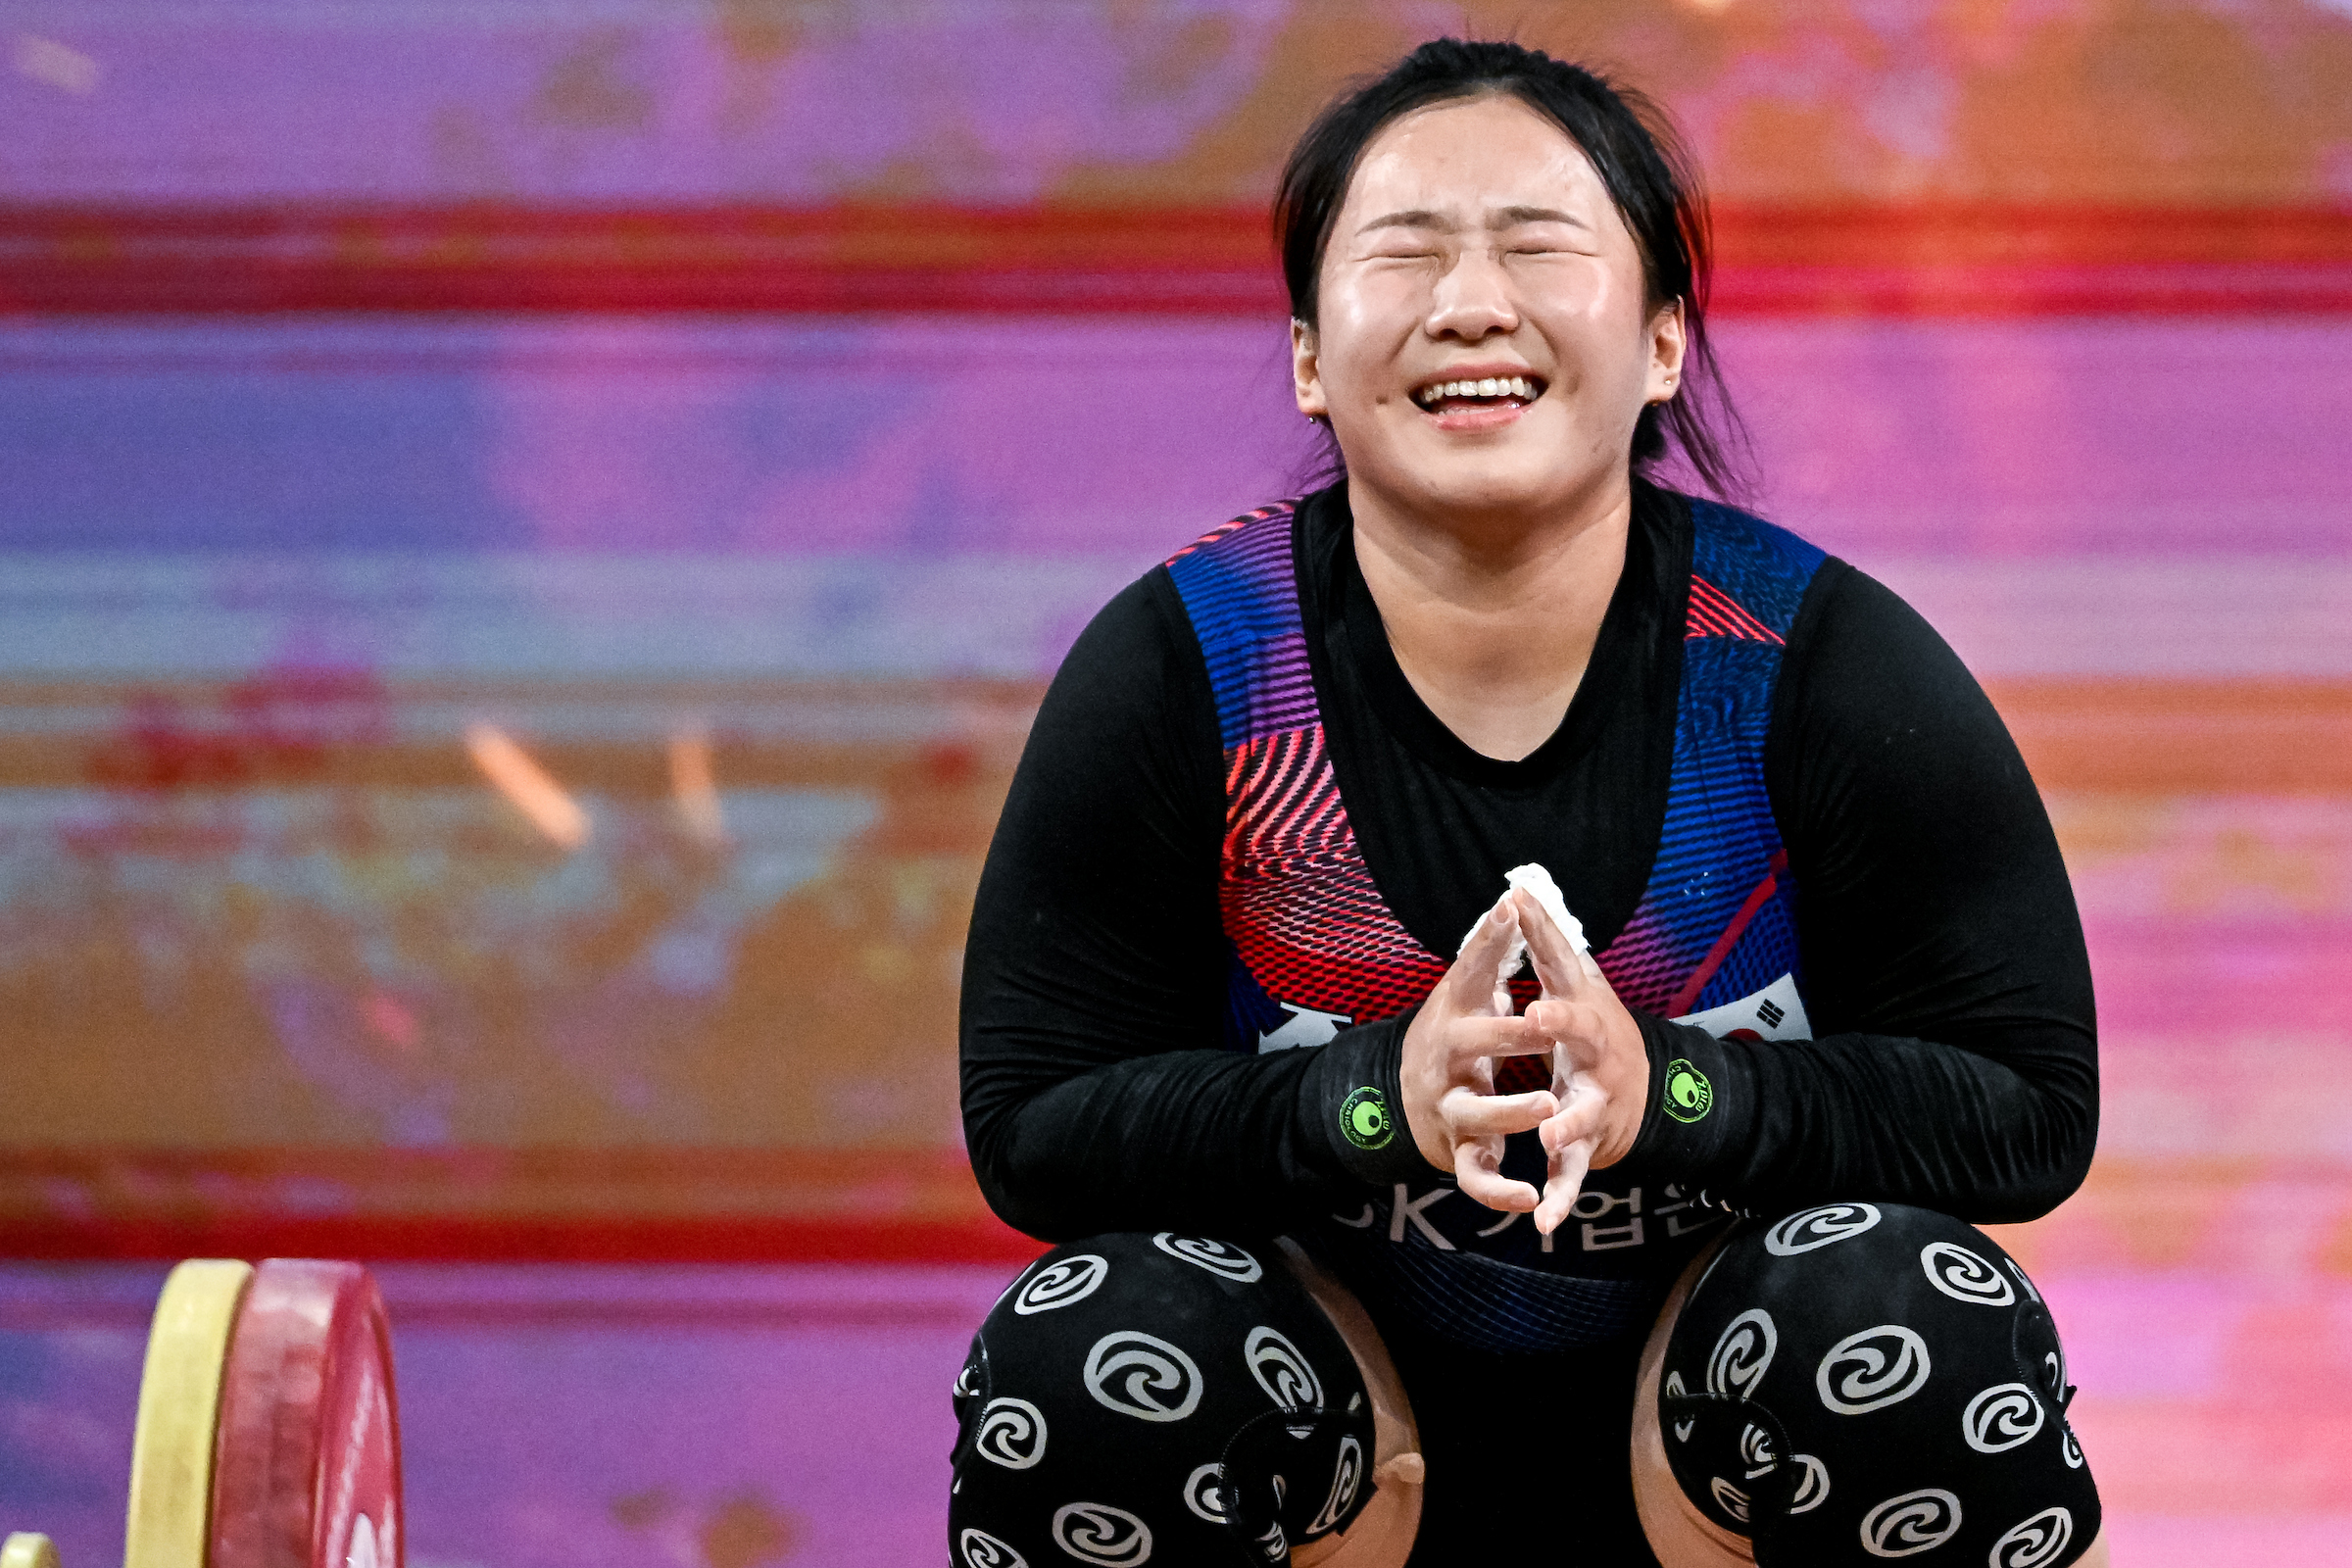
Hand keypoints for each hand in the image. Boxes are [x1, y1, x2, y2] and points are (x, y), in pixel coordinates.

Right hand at [1399, 895, 1563, 1212]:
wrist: (1406, 1101)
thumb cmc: (1450, 1038)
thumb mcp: (1463, 995)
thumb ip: (1488, 956)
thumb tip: (1516, 896)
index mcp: (1455, 1017)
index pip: (1468, 971)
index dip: (1488, 940)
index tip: (1513, 907)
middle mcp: (1447, 1062)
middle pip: (1470, 1045)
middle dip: (1504, 1034)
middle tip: (1540, 1022)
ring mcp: (1452, 1109)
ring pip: (1476, 1114)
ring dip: (1509, 1111)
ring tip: (1545, 1104)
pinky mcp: (1462, 1152)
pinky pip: (1477, 1177)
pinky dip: (1500, 1192)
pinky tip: (1532, 1200)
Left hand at [1513, 887, 1650, 1234]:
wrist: (1644, 1087)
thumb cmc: (1596, 1024)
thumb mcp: (1578, 980)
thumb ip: (1548, 938)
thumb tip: (1519, 884)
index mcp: (1588, 1023)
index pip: (1571, 1003)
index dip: (1555, 999)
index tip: (1532, 992)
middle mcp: (1597, 1066)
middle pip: (1584, 1067)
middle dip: (1565, 1054)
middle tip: (1544, 1064)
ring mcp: (1594, 1110)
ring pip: (1580, 1127)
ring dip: (1565, 1137)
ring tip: (1549, 1146)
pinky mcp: (1586, 1149)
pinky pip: (1571, 1178)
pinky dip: (1558, 1201)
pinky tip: (1542, 1224)